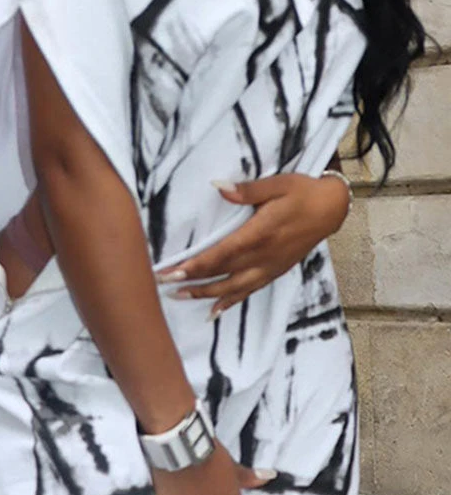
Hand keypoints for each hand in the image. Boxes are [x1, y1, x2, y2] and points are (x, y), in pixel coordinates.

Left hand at [158, 173, 349, 319]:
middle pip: (222, 273)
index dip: (196, 265)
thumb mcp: (277, 184)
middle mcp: (264, 256)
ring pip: (233, 287)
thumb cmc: (303, 192)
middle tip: (163, 284)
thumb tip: (219, 187)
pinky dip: (230, 302)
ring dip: (205, 293)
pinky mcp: (275, 271)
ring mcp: (270, 267)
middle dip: (191, 280)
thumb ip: (248, 189)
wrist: (332, 209)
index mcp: (261, 233)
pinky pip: (249, 291)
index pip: (221, 254)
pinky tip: (214, 310)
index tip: (172, 270)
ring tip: (179, 296)